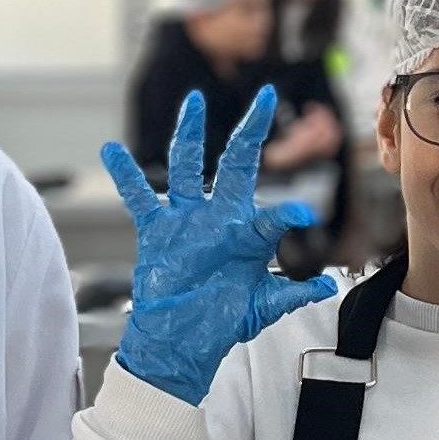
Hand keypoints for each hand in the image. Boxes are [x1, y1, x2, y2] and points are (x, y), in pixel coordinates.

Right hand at [105, 87, 335, 404]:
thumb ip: (293, 293)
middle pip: (234, 164)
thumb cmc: (222, 321)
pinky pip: (138, 199)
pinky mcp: (156, 232)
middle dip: (250, 131)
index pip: (272, 215)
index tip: (304, 214)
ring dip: (189, 135)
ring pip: (186, 168)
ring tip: (193, 103)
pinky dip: (125, 176)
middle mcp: (217, 218)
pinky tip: (111, 150)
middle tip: (264, 99)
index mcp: (246, 234)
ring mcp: (185, 221)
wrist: (182, 341)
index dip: (288, 213)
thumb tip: (327, 285)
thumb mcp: (263, 306)